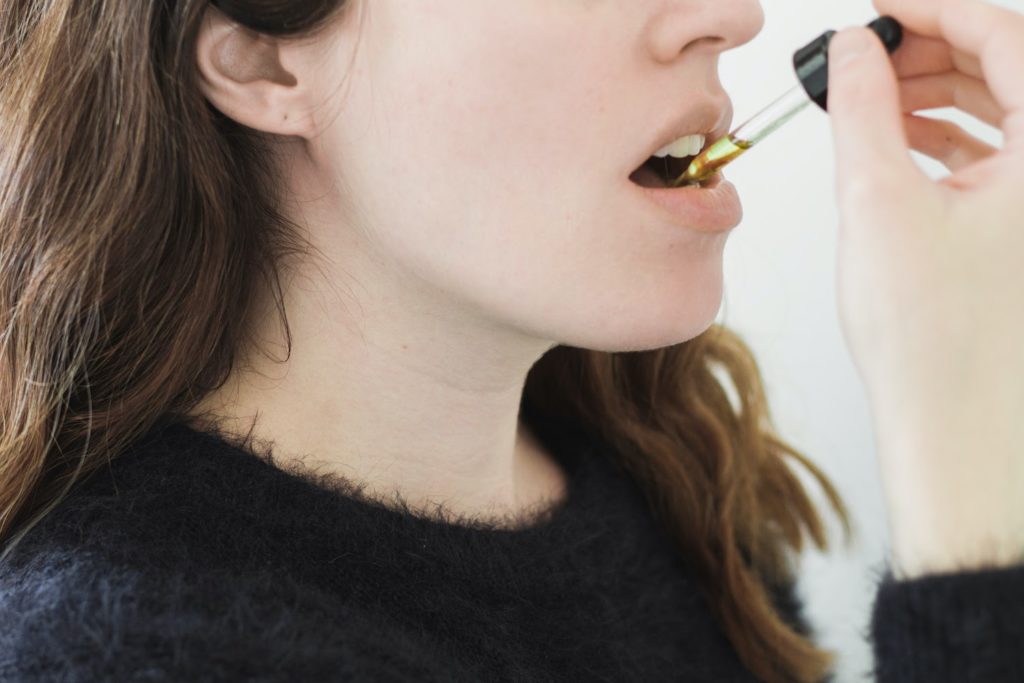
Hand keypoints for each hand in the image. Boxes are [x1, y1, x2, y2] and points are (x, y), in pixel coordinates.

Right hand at [826, 0, 1023, 578]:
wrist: (954, 427)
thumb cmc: (934, 340)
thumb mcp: (878, 200)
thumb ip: (863, 107)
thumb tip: (852, 51)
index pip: (1006, 33)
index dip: (932, 7)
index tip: (877, 4)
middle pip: (1010, 66)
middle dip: (932, 48)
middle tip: (866, 52)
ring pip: (1005, 108)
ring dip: (937, 92)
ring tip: (872, 97)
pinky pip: (1000, 152)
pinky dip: (949, 134)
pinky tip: (901, 139)